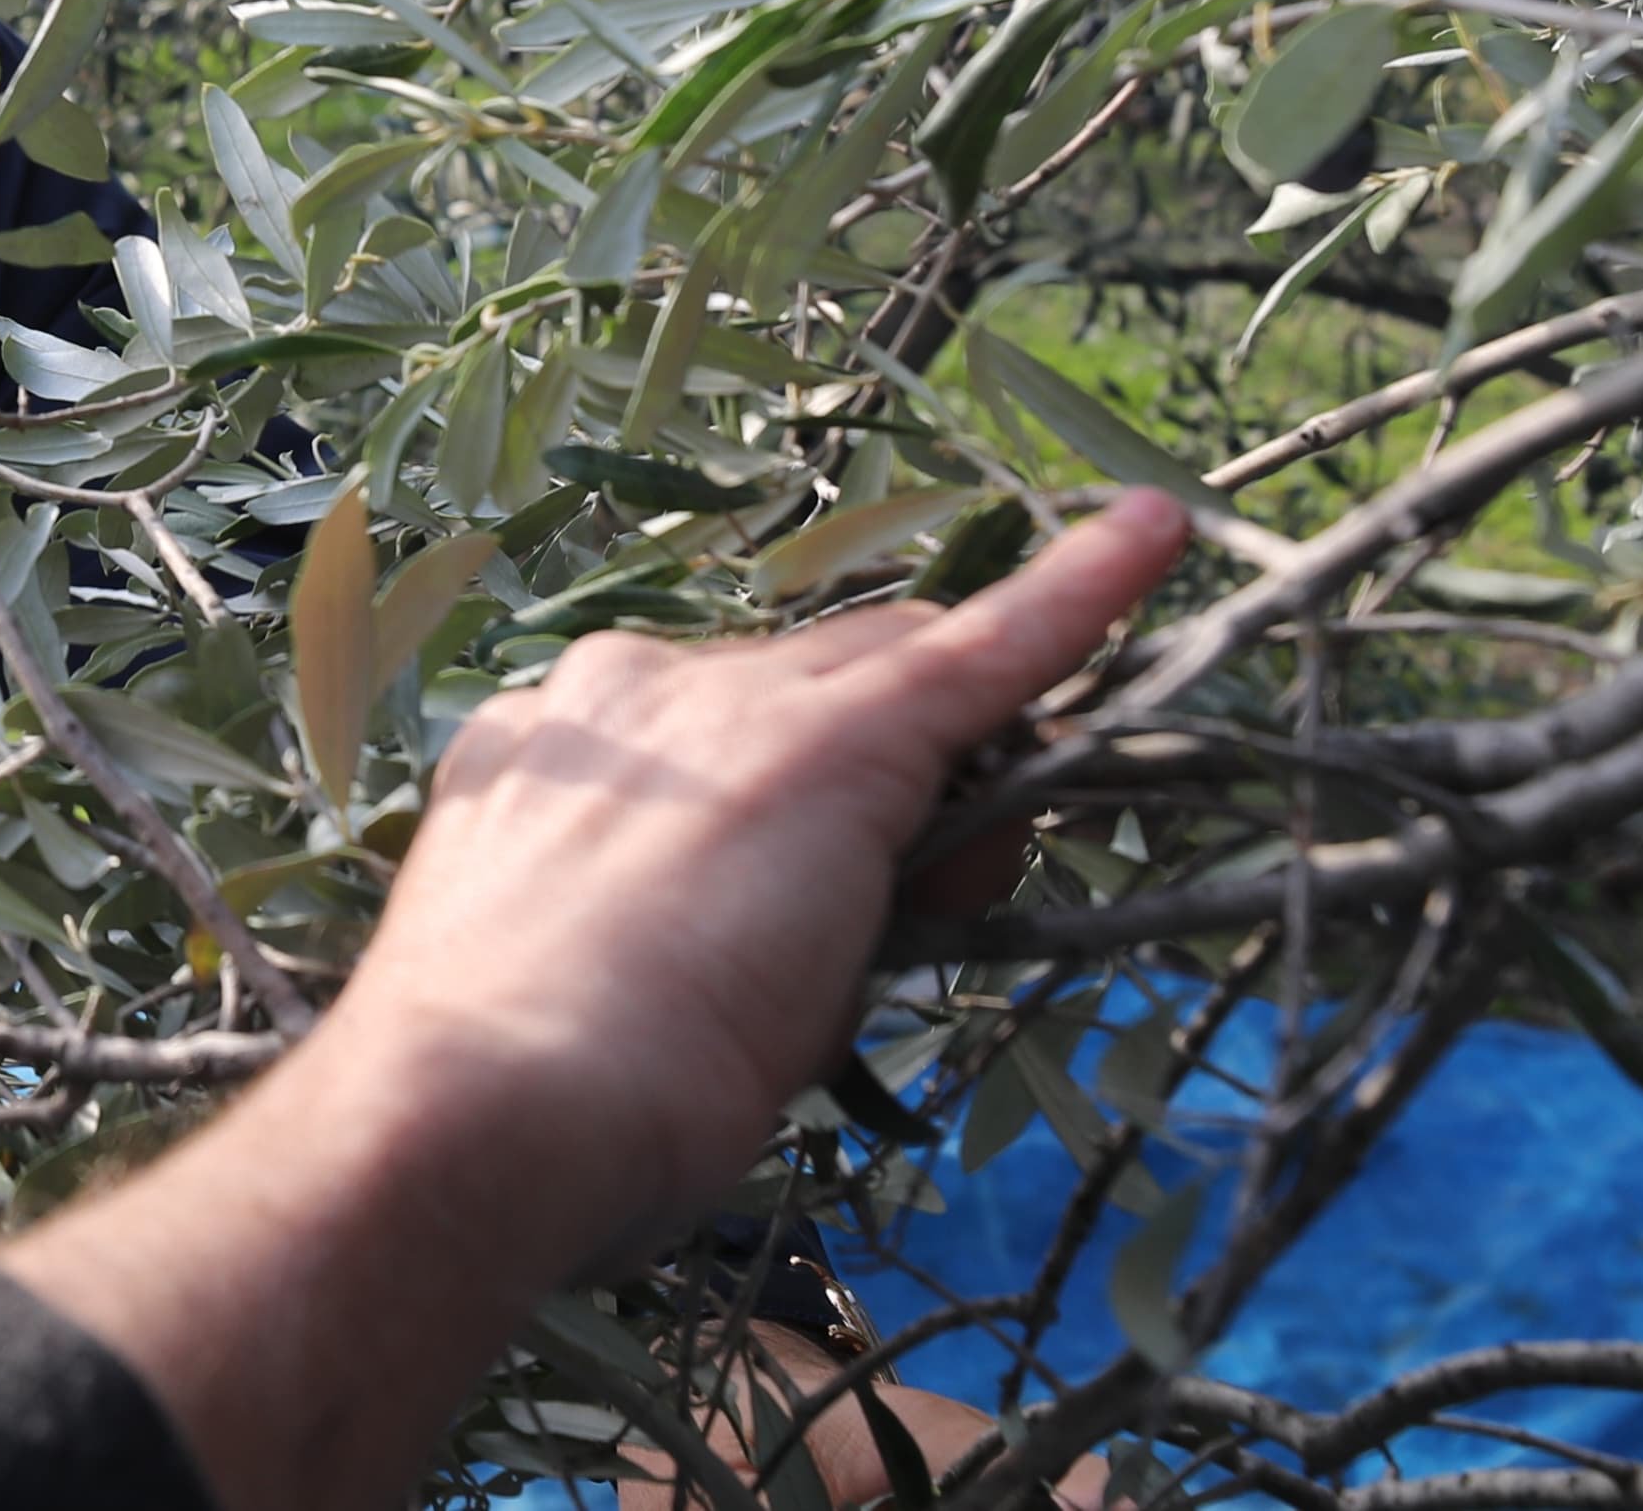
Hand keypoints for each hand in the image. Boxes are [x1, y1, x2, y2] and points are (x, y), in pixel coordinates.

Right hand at [2, 493, 1185, 1510]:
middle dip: (881, 765)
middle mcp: (631, 690)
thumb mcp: (599, 977)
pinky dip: (1079, 594)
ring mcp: (732, 706)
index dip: (796, 797)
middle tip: (908, 911)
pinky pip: (988, 648)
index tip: (807, 876)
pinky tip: (1152, 534)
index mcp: (555, 745)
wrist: (491, 1109)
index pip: (721, 722)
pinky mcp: (842, 742)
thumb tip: (845, 922)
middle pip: (815, 684)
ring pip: (893, 683)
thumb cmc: (536, 1104)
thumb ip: (709, 925)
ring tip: (947, 897)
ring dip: (943, 761)